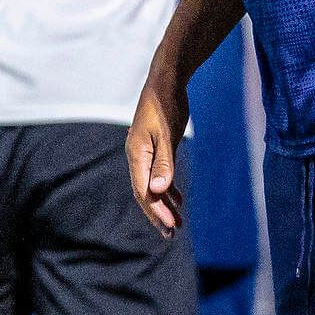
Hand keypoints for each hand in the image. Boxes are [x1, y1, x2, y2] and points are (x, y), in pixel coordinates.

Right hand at [127, 70, 188, 235]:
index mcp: (137, 154)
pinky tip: (177, 199)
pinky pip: (158, 174)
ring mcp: (144, 152)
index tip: (170, 226)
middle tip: (171, 235)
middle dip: (157, 214)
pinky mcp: (154, 147)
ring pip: (152, 185)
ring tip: (176, 224)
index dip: (156, 210)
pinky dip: (167, 188)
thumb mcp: (168, 133)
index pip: (144, 190)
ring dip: (163, 204)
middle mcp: (137, 156)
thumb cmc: (167, 104)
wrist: (166, 79)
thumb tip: (159, 189)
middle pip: (145, 192)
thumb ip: (164, 161)